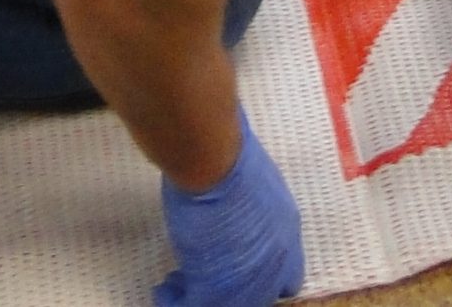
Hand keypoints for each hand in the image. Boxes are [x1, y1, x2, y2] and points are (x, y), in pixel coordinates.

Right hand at [154, 108, 302, 306]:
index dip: (259, 278)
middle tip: (200, 281)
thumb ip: (253, 210)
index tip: (233, 269)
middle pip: (257, 298)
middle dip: (228, 293)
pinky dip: (174, 302)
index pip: (287, 279)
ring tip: (175, 285)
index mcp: (287, 233)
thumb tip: (237, 209)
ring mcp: (250, 280)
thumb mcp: (254, 185)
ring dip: (199, 299)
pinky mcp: (216, 289)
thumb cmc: (229, 158)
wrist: (214, 163)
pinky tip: (163, 290)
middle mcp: (276, 263)